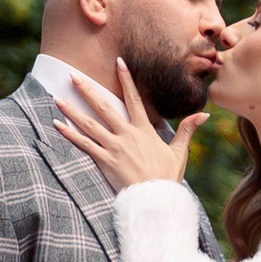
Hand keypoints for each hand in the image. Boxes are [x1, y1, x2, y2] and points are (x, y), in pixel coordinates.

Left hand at [53, 59, 202, 191]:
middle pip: (104, 106)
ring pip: (89, 124)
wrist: (156, 199)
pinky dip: (69, 134)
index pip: (134, 98)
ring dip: (71, 110)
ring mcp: (114, 147)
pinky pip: (83, 145)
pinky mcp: (104, 161)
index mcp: (144, 129)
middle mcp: (127, 134)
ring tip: (56, 97)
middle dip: (87, 89)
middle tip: (72, 74)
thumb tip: (204, 114)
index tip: (119, 62)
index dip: (126, 79)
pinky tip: (56, 124)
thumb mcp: (179, 152)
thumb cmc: (167, 177)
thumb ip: (187, 130)